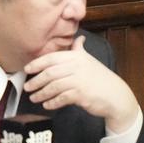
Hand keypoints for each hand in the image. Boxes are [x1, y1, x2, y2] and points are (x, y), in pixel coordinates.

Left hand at [24, 36, 139, 132]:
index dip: (36, 64)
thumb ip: (79, 50)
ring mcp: (79, 81)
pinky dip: (52, 102)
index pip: (51, 58)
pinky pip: (61, 98)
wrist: (117, 96)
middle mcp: (77, 67)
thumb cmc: (100, 78)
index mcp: (76, 57)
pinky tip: (47, 104)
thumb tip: (79, 38)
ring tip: (34, 98)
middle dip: (36, 81)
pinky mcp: (81, 95)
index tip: (27, 69)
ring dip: (41, 94)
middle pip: (49, 73)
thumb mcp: (89, 61)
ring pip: (53, 87)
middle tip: (27, 87)